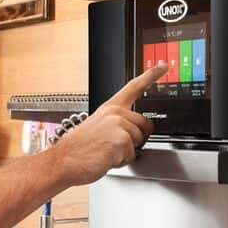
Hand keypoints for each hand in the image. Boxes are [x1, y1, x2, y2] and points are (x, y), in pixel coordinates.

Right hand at [48, 65, 163, 187]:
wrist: (63, 160)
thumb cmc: (78, 147)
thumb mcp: (98, 126)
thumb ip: (116, 123)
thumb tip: (133, 130)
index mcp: (110, 107)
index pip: (134, 87)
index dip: (151, 75)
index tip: (164, 66)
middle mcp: (116, 113)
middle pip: (145, 125)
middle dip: (135, 139)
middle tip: (113, 145)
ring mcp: (119, 125)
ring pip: (139, 142)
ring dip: (125, 152)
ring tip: (106, 151)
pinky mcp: (121, 140)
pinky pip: (132, 155)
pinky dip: (121, 161)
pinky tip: (106, 158)